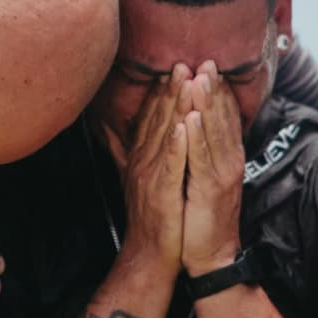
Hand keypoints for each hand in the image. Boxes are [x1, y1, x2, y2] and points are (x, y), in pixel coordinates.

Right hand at [104, 64, 189, 267]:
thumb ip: (139, 154)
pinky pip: (168, 165)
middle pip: (157, 119)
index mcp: (142, 157)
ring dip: (173, 106)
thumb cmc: (154, 219)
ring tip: (185, 80)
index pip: (153, 118)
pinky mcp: (160, 193)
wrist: (149, 256)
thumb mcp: (144, 180)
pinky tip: (181, 125)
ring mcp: (150, 176)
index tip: (177, 66)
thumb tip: (133, 132)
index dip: (164, 91)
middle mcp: (143, 161)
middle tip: (183, 61)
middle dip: (171, 89)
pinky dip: (174, 144)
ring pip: (163, 134)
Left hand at [180, 62, 245, 275]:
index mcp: (226, 157)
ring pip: (213, 132)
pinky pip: (202, 158)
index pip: (224, 117)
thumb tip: (193, 130)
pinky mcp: (210, 189)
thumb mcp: (202, 180)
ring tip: (199, 77)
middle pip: (222, 118)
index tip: (208, 65)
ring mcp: (222, 174)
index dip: (217, 91)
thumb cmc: (201, 218)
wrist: (210, 255)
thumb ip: (201, 154)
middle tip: (207, 60)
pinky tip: (192, 117)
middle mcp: (229, 161)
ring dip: (207, 104)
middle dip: (213, 88)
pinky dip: (198, 136)